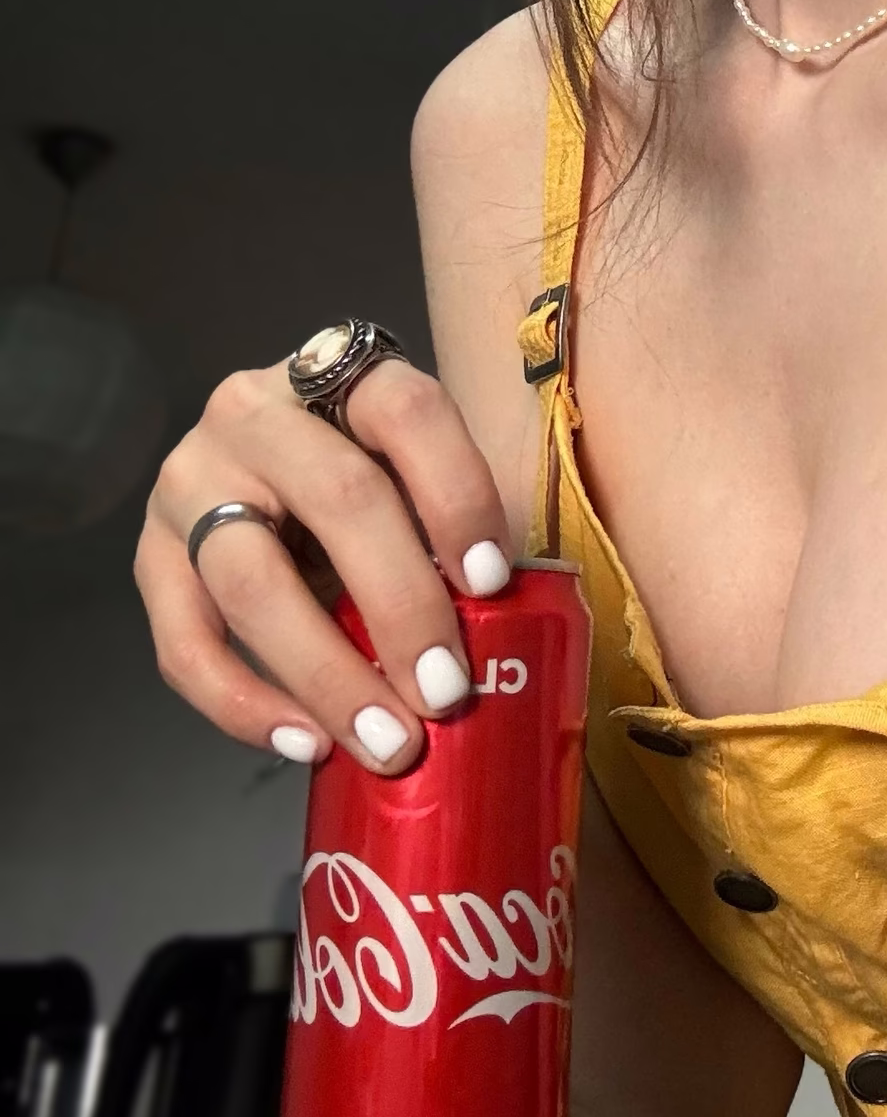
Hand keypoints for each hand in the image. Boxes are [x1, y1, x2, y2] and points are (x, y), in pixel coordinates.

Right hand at [134, 353, 513, 774]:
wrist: (266, 468)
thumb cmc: (368, 474)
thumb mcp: (408, 471)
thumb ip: (445, 524)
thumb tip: (508, 631)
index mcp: (342, 373)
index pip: (408, 412)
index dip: (457, 494)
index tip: (493, 582)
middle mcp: (255, 413)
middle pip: (338, 498)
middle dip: (400, 604)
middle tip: (447, 690)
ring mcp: (190, 481)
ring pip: (251, 580)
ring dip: (325, 673)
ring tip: (386, 740)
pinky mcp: (148, 555)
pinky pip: (184, 644)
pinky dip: (244, 705)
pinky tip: (306, 742)